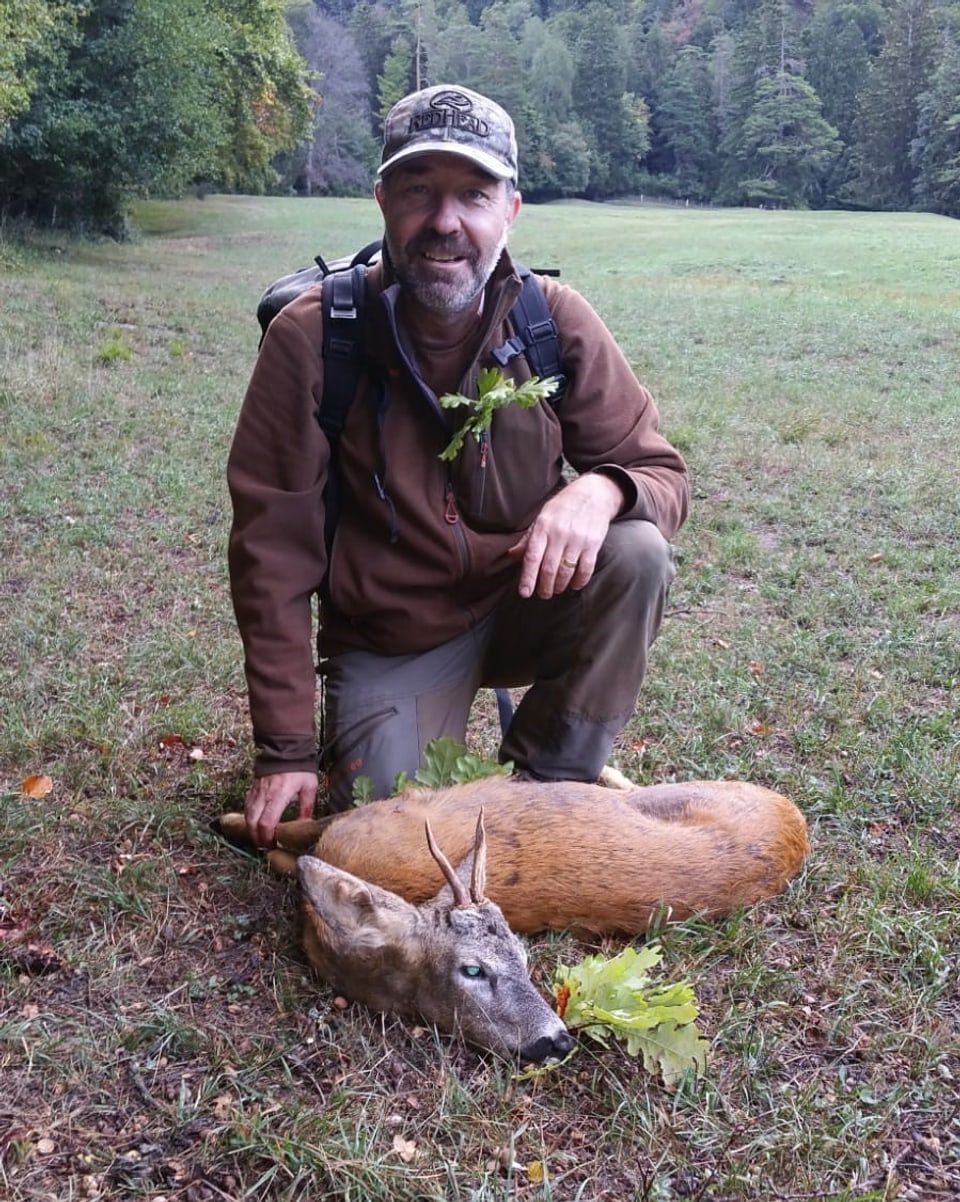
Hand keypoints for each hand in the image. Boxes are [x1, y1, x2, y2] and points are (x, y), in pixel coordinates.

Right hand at [244, 771, 317, 847]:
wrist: (285, 748)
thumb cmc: (299, 768)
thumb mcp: (309, 787)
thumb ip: (307, 807)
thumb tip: (306, 824)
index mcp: (278, 796)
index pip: (266, 822)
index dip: (267, 837)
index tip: (273, 845)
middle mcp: (264, 795)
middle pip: (252, 822)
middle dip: (256, 837)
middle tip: (265, 845)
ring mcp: (256, 792)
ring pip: (247, 815)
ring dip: (251, 829)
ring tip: (260, 837)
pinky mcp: (253, 789)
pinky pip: (247, 807)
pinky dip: (249, 818)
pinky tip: (255, 823)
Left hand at [508, 473, 623, 599]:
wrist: (594, 494)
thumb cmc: (564, 507)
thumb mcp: (542, 518)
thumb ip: (528, 539)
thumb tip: (512, 555)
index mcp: (543, 527)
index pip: (532, 556)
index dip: (528, 577)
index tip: (525, 592)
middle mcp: (559, 533)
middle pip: (549, 568)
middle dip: (544, 587)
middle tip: (543, 594)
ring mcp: (577, 539)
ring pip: (566, 571)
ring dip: (560, 585)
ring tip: (556, 589)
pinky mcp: (593, 544)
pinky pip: (586, 569)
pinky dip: (579, 581)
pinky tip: (574, 585)